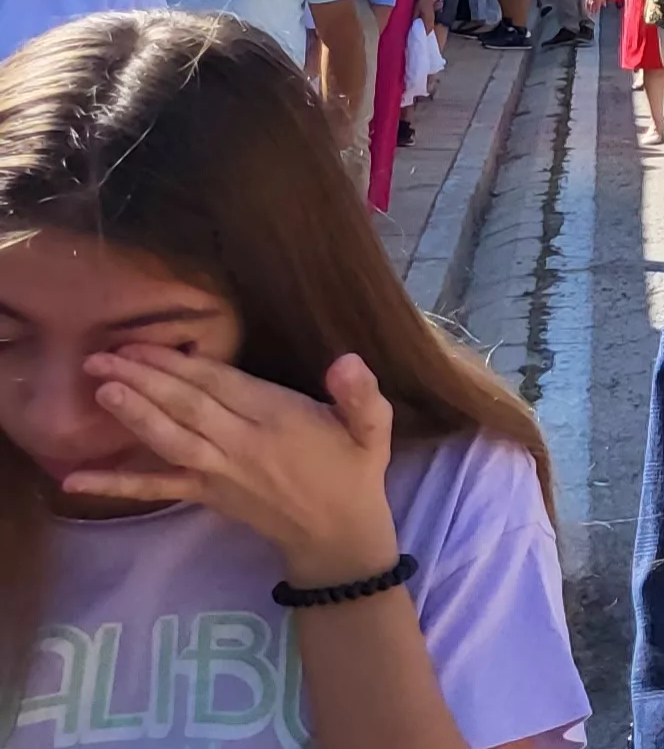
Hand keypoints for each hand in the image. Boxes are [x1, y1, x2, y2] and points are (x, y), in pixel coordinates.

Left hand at [73, 347, 401, 585]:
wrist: (337, 535)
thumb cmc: (354, 471)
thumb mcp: (373, 428)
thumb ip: (362, 394)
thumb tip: (347, 360)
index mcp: (279, 421)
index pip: (221, 385)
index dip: (181, 364)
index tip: (145, 343)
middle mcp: (241, 445)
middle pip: (185, 407)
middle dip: (143, 380)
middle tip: (101, 357)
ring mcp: (218, 472)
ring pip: (168, 439)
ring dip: (131, 414)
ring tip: (99, 388)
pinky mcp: (204, 494)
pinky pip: (155, 487)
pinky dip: (115, 484)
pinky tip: (74, 480)